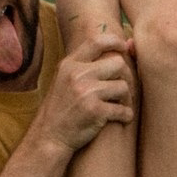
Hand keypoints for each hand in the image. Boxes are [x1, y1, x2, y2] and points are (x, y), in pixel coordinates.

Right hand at [38, 24, 134, 156]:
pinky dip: (125, 115)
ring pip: (124, 87)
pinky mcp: (95, 111)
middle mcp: (78, 75)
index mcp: (70, 64)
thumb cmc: (62, 107)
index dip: (115, 41)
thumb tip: (127, 43)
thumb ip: (88, 63)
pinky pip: (123, 109)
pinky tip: (121, 118)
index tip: (124, 47)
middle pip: (118, 63)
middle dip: (123, 76)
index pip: (97, 41)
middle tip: (119, 89)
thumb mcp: (66, 78)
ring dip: (125, 98)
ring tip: (117, 105)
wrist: (49, 136)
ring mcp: (87, 92)